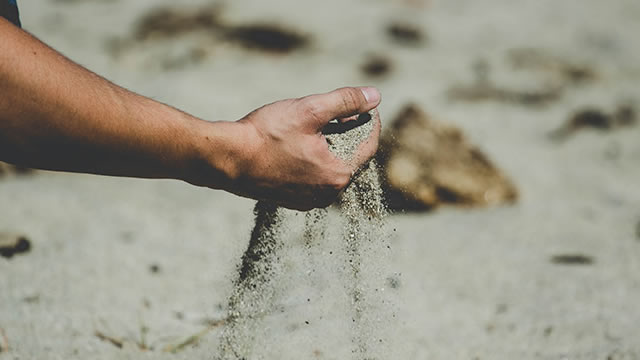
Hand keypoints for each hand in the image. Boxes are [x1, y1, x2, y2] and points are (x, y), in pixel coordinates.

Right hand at [225, 87, 380, 209]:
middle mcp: (328, 195)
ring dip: (330, 147)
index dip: (370, 122)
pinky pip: (312, 178)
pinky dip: (312, 160)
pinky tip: (298, 145)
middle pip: (350, 158)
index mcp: (338, 175)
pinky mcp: (291, 200)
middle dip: (349, 134)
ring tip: (317, 127)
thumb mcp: (310, 110)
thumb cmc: (266, 135)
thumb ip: (345, 102)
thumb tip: (375, 96)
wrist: (226, 160)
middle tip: (339, 113)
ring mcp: (308, 200)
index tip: (365, 105)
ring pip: (330, 168)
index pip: (368, 146)